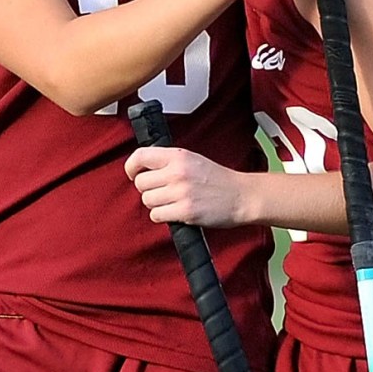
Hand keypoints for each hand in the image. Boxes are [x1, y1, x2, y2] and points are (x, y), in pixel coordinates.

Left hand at [125, 145, 243, 226]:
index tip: (132, 174)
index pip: (140, 156)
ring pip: (147, 200)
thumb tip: (142, 168)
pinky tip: (176, 212)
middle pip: (141, 183)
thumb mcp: (193, 159)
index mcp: (178, 155)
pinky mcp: (185, 211)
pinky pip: (157, 215)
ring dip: (156, 204)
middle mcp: (177, 172)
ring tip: (172, 202)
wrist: (241, 196)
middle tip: (162, 192)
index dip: (131, 167)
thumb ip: (169, 161)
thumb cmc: (217, 179)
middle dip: (148, 189)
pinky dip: (163, 216)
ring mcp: (181, 192)